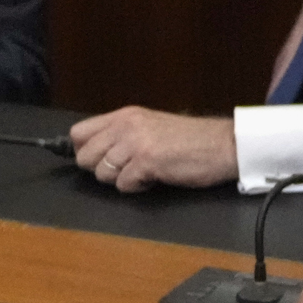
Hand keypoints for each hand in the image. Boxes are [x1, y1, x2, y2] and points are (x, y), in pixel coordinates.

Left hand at [69, 108, 237, 191]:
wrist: (222, 144)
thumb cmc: (188, 140)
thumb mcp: (149, 127)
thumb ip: (120, 135)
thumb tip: (92, 151)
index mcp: (125, 115)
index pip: (79, 133)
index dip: (83, 151)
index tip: (96, 160)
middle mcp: (126, 125)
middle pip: (85, 156)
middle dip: (100, 170)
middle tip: (126, 168)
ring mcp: (135, 142)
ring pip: (102, 173)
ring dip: (121, 179)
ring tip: (144, 171)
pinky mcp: (146, 161)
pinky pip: (123, 184)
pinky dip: (137, 188)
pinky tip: (154, 177)